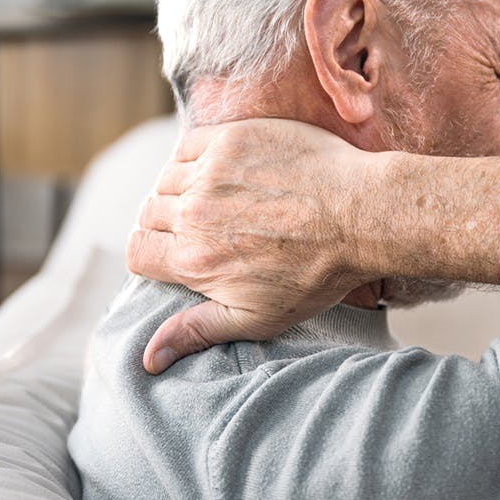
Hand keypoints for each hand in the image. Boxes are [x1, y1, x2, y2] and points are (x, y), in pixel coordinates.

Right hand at [127, 119, 378, 372]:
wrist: (361, 216)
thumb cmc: (316, 272)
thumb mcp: (256, 317)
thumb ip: (196, 331)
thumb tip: (147, 360)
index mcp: (194, 260)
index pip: (137, 252)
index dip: (152, 256)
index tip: (175, 253)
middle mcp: (195, 214)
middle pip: (149, 214)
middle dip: (168, 223)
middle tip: (206, 227)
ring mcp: (212, 172)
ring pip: (166, 178)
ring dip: (180, 188)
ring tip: (218, 199)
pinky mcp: (232, 139)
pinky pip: (188, 145)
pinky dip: (195, 157)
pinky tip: (221, 170)